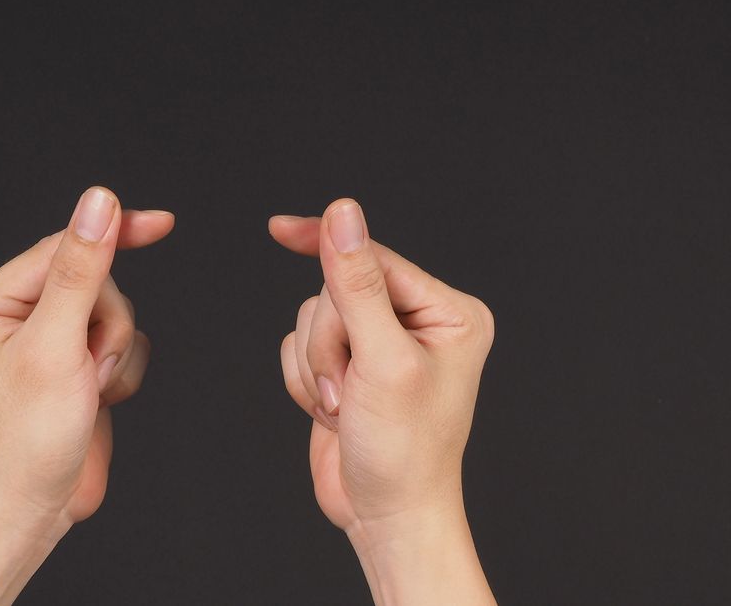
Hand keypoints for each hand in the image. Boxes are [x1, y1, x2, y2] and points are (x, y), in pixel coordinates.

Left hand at [0, 187, 172, 529]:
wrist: (29, 510)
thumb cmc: (24, 440)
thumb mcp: (56, 346)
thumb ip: (81, 271)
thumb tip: (99, 202)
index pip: (62, 248)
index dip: (112, 236)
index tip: (163, 223)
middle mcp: (13, 315)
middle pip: (96, 281)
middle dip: (107, 326)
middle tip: (89, 370)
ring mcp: (47, 341)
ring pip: (116, 312)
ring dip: (116, 354)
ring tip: (90, 391)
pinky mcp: (73, 364)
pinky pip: (124, 342)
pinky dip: (123, 372)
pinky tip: (99, 401)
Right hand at [270, 199, 496, 604]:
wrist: (387, 517)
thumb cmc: (403, 450)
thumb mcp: (382, 360)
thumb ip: (357, 285)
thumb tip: (342, 213)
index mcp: (450, 312)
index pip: (375, 259)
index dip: (329, 248)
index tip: (280, 229)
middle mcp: (419, 321)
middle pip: (336, 290)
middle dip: (329, 344)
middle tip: (346, 391)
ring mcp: (381, 344)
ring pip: (312, 317)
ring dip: (316, 367)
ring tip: (343, 408)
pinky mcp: (350, 366)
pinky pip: (300, 345)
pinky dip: (305, 381)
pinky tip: (332, 413)